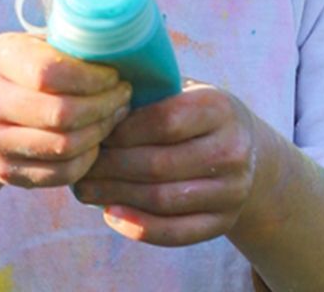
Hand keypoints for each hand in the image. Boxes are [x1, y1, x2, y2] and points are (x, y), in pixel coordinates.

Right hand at [0, 33, 129, 189]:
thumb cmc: (19, 72)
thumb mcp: (32, 46)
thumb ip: (65, 46)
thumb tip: (116, 48)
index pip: (51, 73)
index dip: (92, 79)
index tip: (114, 77)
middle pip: (61, 113)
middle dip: (104, 107)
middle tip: (123, 98)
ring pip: (64, 147)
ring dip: (100, 133)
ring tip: (113, 118)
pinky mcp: (2, 171)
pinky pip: (60, 174)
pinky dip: (87, 160)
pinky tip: (95, 142)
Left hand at [71, 82, 264, 246]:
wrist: (243, 147)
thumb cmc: (191, 112)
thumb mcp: (178, 90)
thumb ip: (144, 94)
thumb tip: (91, 109)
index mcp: (219, 108)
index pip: (164, 121)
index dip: (122, 130)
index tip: (92, 132)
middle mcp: (233, 151)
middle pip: (160, 164)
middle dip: (110, 167)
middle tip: (79, 166)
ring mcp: (233, 190)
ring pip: (164, 200)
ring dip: (117, 196)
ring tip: (85, 190)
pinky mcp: (225, 221)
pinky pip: (178, 232)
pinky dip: (140, 227)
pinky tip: (111, 214)